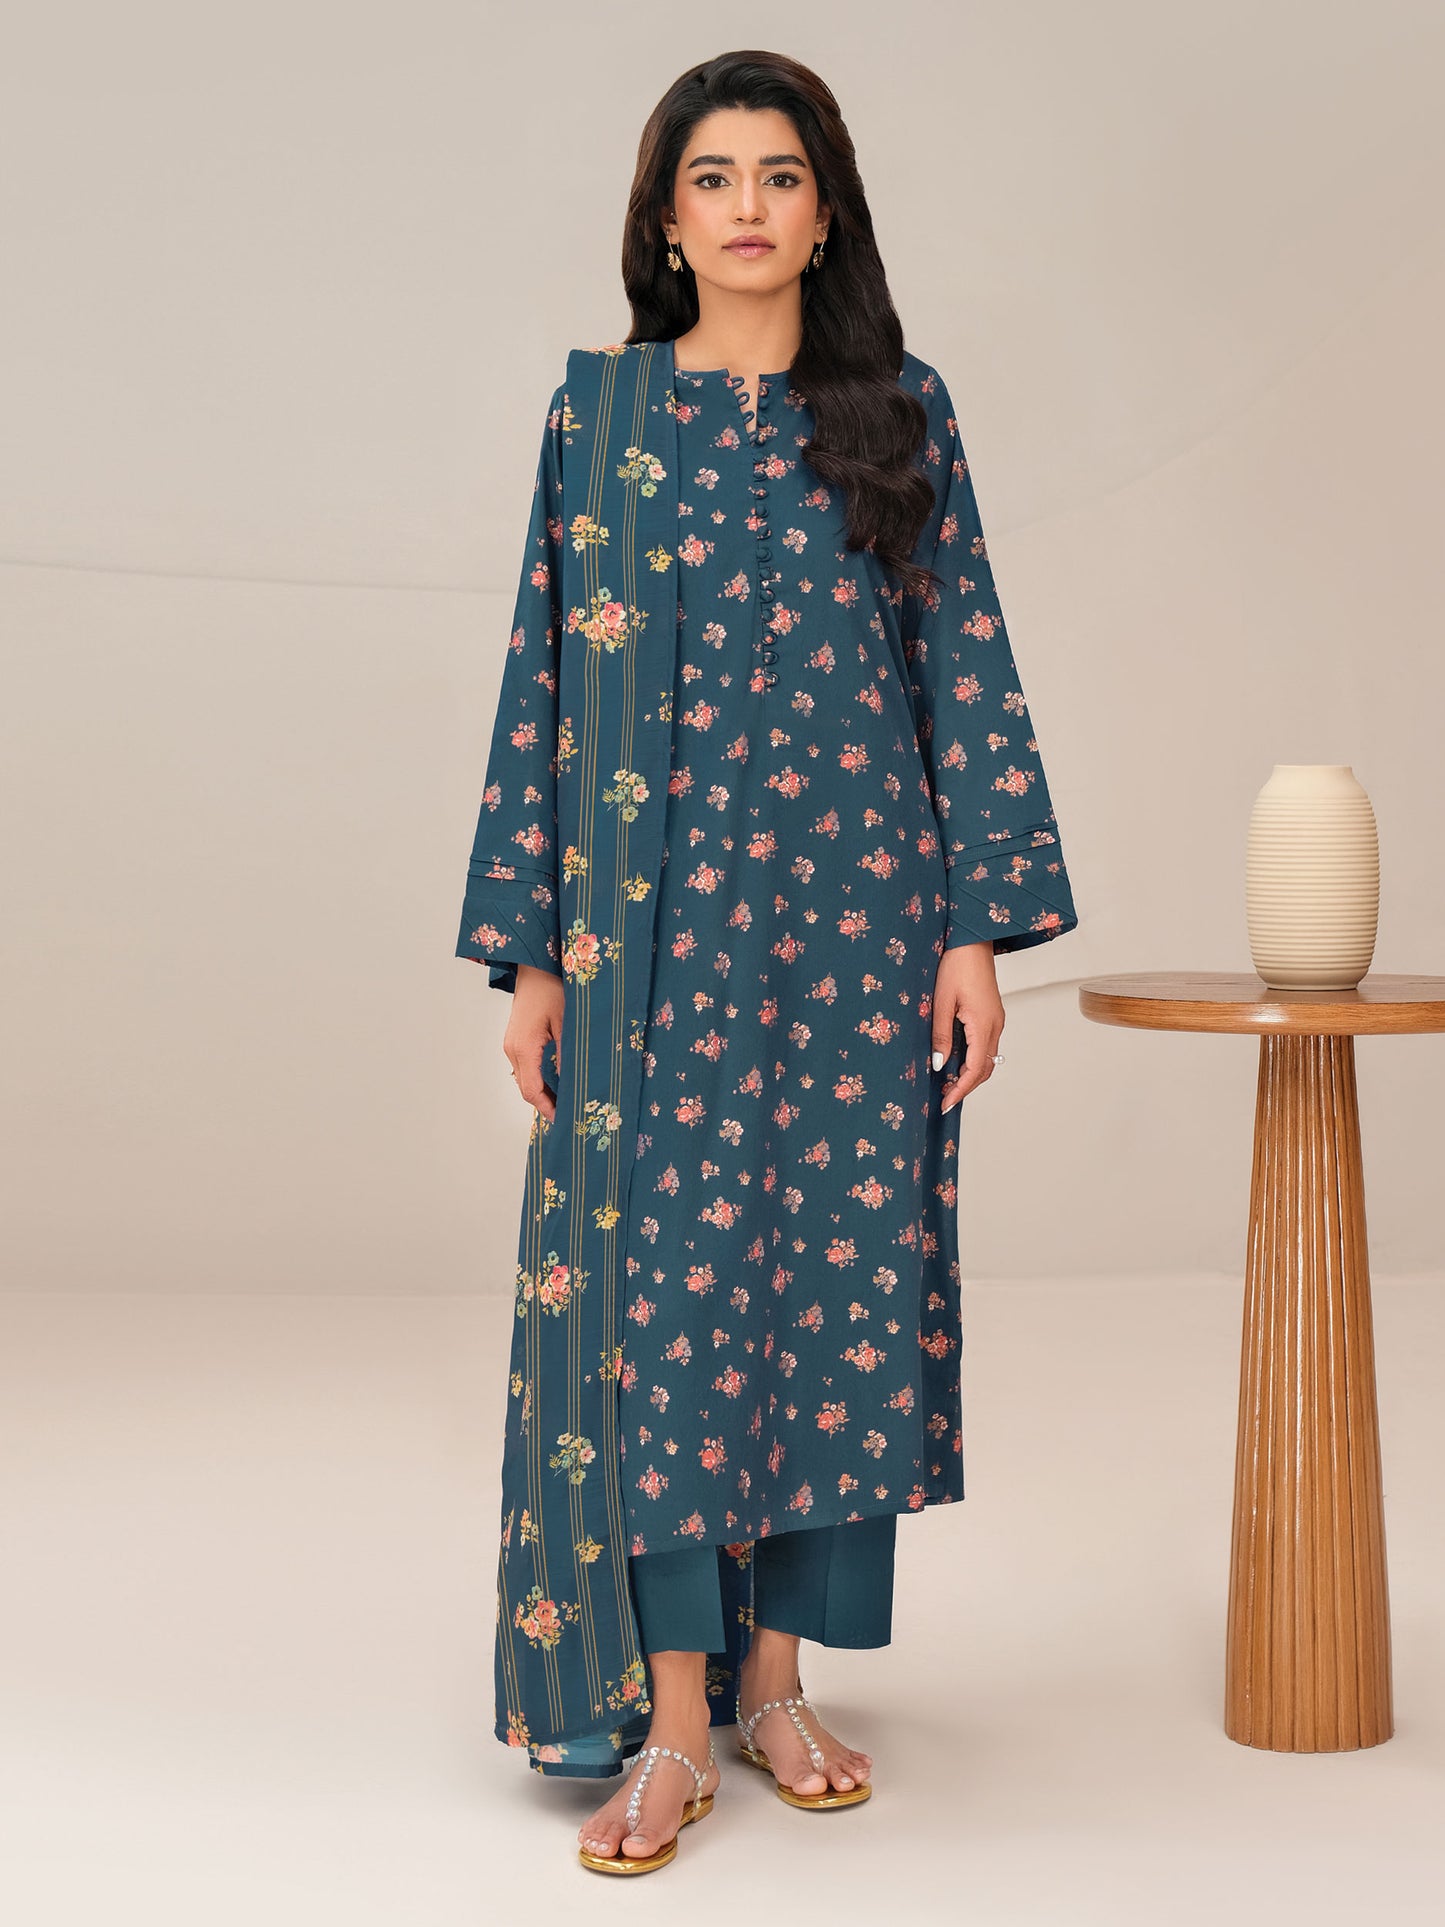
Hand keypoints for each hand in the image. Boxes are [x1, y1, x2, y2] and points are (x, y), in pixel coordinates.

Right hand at [504, 964, 564, 1122]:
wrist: (535, 965)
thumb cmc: (552, 988)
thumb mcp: (567, 1023)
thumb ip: (568, 1054)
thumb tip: (577, 1082)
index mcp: (524, 1047)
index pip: (532, 1090)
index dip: (548, 1108)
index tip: (565, 1120)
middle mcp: (512, 1049)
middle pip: (526, 1089)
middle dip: (546, 1105)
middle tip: (570, 1115)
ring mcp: (511, 1044)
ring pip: (524, 1079)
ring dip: (542, 1093)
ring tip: (566, 1102)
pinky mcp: (515, 1039)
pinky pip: (525, 1067)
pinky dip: (538, 1080)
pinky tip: (556, 1082)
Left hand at [931, 941, 1002, 1113]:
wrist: (972, 940)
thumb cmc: (955, 965)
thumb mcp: (941, 1001)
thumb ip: (941, 1035)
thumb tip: (940, 1065)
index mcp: (984, 1025)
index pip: (976, 1070)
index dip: (960, 1090)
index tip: (945, 1104)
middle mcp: (995, 1026)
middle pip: (985, 1069)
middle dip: (966, 1087)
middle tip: (944, 1098)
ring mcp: (996, 1020)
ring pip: (987, 1059)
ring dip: (970, 1074)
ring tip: (947, 1083)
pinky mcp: (992, 1015)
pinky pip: (985, 1046)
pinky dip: (973, 1060)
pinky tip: (955, 1060)